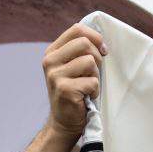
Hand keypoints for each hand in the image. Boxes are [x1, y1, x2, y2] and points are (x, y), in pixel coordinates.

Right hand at [42, 23, 106, 142]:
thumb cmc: (75, 92)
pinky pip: (93, 81)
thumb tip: (101, 41)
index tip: (102, 51)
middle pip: (85, 43)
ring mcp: (55, 75)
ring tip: (88, 86)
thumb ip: (80, 51)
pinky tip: (86, 97)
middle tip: (94, 73)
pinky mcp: (65, 89)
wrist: (64, 122)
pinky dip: (95, 90)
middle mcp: (50, 61)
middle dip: (97, 58)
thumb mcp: (73, 67)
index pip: (77, 30)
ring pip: (90, 62)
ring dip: (96, 76)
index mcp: (52, 52)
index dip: (95, 37)